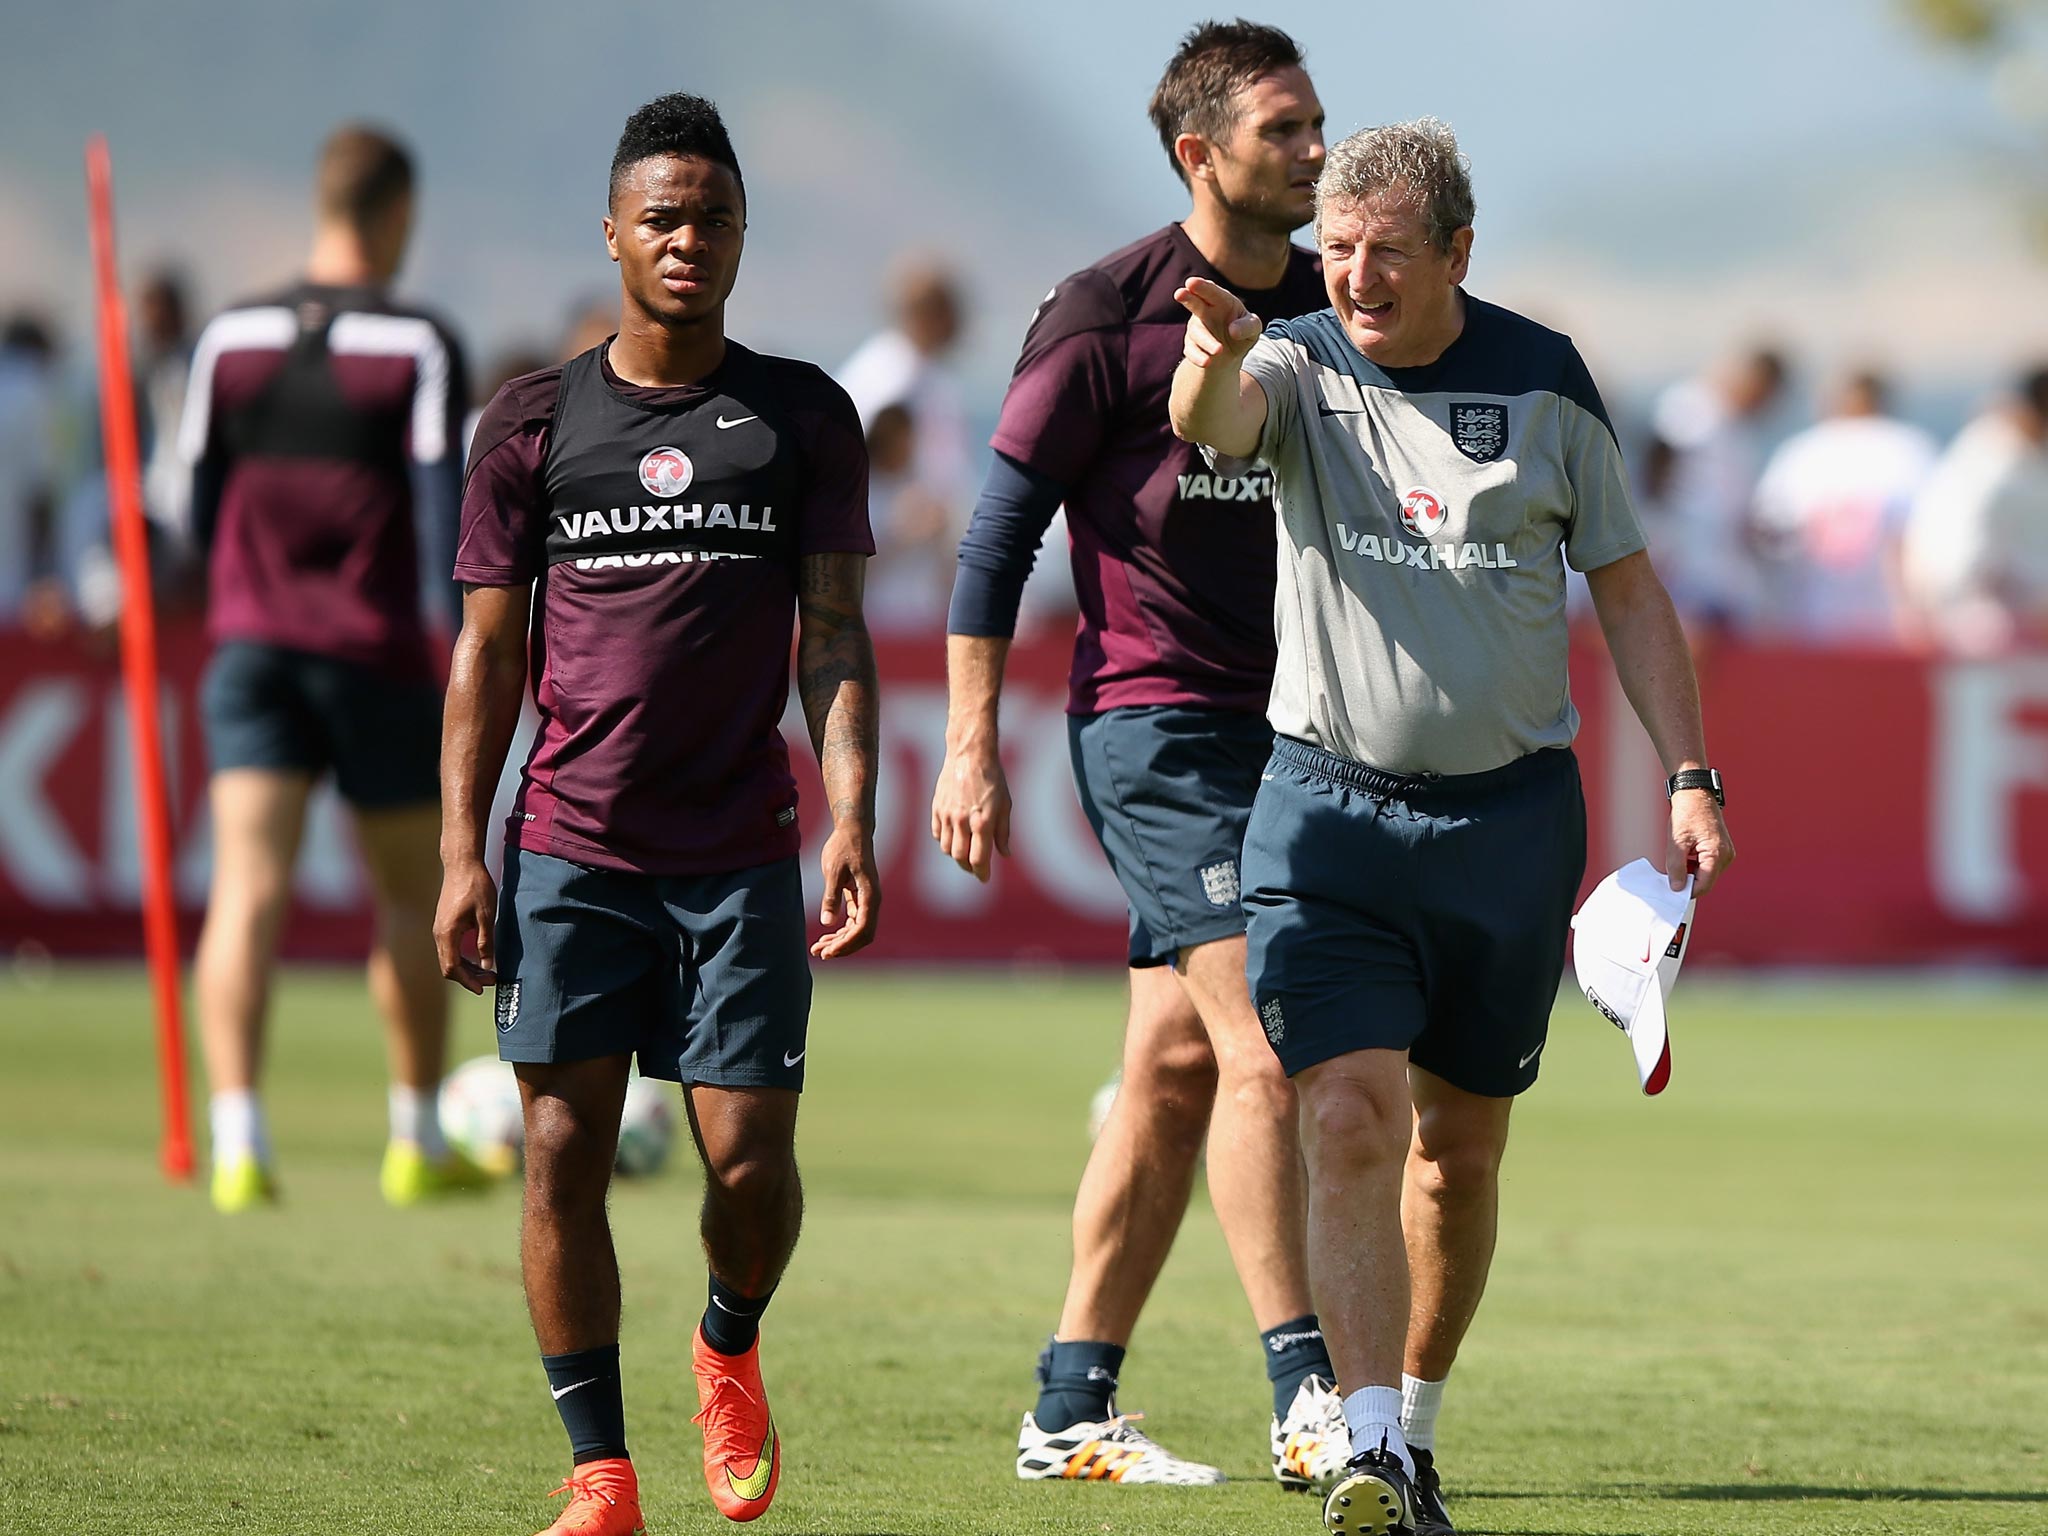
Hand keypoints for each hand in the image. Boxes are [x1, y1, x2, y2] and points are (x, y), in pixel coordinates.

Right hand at [434, 856, 498, 992]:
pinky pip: (450, 949)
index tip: (483, 988)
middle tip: (491, 980)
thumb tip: (488, 966)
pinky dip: (463, 958)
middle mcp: (439, 933)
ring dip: (467, 969)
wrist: (462, 865)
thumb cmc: (476, 887)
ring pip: (449, 958)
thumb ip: (486, 942)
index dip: (467, 981)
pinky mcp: (444, 925)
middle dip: (469, 977)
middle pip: (449, 966)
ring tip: (487, 973)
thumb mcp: (486, 915)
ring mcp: (439, 929)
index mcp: (447, 933)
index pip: (452, 967)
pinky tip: (478, 959)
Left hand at [812, 819, 879, 957]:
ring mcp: (866, 901)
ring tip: (818, 948)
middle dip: (842, 947)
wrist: (852, 830)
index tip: (827, 951)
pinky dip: (841, 931)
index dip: (846, 944)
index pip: (862, 929)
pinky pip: (853, 921)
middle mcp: (872, 901)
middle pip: (862, 935)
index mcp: (870, 895)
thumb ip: (832, 897)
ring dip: (840, 941)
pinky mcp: (859, 898)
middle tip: (819, 953)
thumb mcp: (833, 871)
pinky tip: (825, 935)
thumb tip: (828, 923)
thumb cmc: (844, 847)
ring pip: (857, 930)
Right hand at [930, 739, 1010, 881]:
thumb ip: (1003, 832)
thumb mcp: (1005, 805)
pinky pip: (937, 833)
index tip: (984, 878)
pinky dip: (944, 840)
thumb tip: (1005, 854)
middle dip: (968, 867)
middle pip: (960, 857)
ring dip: (956, 854)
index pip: (978, 859)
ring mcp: (947, 814)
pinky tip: (954, 836)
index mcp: (982, 821)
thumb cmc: (993, 779)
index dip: (981, 873)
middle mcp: (962, 821)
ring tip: (965, 851)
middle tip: (975, 867)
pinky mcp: (936, 807)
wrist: (970, 754)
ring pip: (946, 848)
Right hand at [1173, 275, 1262, 369]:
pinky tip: (1207, 362)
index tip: (1192, 283)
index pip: (1211, 291)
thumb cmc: (1242, 332)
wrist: (1230, 355)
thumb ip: (1248, 326)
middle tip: (1180, 293)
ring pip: (1197, 332)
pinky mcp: (1191, 346)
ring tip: (1219, 350)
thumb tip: (1233, 330)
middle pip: (1194, 303)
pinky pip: (1192, 351)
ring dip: (1207, 341)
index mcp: (1220, 300)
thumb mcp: (1253, 329)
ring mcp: (1196, 329)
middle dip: (1187, 298)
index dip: (1202, 287)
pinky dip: (1199, 356)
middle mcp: (1204, 311)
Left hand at [1668, 792, 1733, 896]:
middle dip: (1689, 881)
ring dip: (1692, 873)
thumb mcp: (1676, 842)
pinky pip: (1709, 866)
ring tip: (1680, 858)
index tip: (1672, 891)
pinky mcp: (1723, 851)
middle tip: (1671, 873)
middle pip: (1707, 881)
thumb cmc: (1687, 814)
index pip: (1704, 885)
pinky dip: (1697, 866)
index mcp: (1717, 854)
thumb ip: (1676, 867)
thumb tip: (1677, 888)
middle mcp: (1726, 856)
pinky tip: (1687, 855)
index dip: (1687, 891)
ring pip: (1708, 875)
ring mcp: (1727, 853)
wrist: (1696, 795)